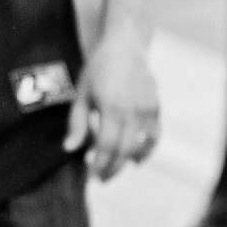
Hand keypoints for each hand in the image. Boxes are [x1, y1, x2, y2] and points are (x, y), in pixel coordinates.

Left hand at [65, 29, 158, 180]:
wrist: (125, 47)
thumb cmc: (97, 70)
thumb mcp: (81, 94)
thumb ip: (77, 123)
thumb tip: (70, 149)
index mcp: (111, 107)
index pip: (106, 146)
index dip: (99, 165)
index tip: (91, 176)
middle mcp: (132, 111)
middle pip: (124, 150)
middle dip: (112, 169)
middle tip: (101, 179)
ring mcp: (147, 110)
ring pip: (142, 146)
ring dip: (129, 161)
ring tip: (115, 169)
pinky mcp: (156, 108)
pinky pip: (154, 136)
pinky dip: (146, 150)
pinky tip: (135, 158)